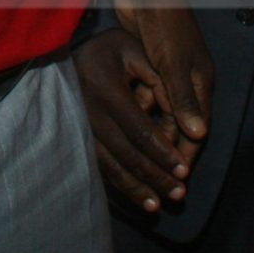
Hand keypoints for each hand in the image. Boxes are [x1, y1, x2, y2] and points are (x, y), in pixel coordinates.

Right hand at [74, 27, 199, 215]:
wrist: (67, 50)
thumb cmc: (113, 48)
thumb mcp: (137, 51)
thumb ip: (162, 84)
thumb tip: (187, 124)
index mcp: (106, 87)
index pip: (139, 129)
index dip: (162, 152)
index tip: (183, 170)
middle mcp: (89, 110)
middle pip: (126, 153)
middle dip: (154, 175)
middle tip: (179, 193)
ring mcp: (79, 126)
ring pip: (110, 165)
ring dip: (136, 188)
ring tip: (159, 204)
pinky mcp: (77, 136)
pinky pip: (99, 165)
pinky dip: (120, 184)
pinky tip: (138, 197)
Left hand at [110, 0, 212, 167]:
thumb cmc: (164, 22)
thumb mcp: (173, 62)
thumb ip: (182, 97)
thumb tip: (199, 135)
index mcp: (200, 80)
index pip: (197, 128)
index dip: (186, 153)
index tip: (176, 180)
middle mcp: (187, 80)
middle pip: (179, 124)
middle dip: (167, 147)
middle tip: (153, 176)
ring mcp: (168, 72)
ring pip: (160, 111)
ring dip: (150, 128)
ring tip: (136, 156)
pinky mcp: (150, 65)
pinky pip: (146, 96)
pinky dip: (138, 109)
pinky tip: (123, 124)